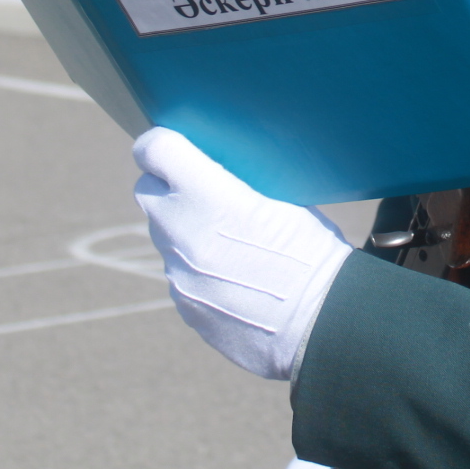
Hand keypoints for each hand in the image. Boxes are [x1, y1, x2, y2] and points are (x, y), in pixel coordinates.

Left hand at [134, 127, 351, 380]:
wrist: (321, 326)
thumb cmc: (312, 254)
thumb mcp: (286, 200)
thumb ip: (238, 184)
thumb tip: (218, 175)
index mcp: (209, 197)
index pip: (154, 150)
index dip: (161, 142)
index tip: (174, 144)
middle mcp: (181, 235)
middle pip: (148, 192)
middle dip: (168, 186)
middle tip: (201, 190)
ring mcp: (179, 275)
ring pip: (164, 237)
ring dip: (185, 231)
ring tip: (230, 241)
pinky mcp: (186, 307)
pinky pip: (180, 276)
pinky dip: (198, 270)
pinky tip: (236, 278)